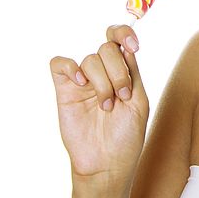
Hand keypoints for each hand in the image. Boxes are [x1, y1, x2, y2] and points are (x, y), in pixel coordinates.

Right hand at [49, 25, 149, 185]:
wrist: (107, 163)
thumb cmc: (126, 136)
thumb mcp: (139, 101)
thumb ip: (132, 72)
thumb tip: (125, 46)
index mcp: (123, 72)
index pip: (119, 39)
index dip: (124, 34)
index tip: (133, 46)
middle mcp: (103, 73)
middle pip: (107, 48)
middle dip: (119, 72)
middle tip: (122, 96)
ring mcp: (83, 81)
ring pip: (90, 59)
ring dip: (103, 82)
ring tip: (106, 106)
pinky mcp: (64, 91)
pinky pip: (59, 64)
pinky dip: (70, 68)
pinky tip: (82, 84)